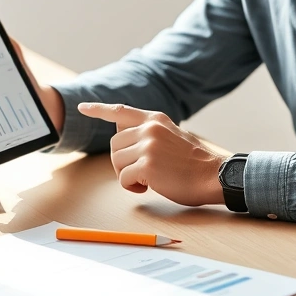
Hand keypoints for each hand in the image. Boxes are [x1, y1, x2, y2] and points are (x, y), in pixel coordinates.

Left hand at [78, 103, 224, 206]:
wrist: (214, 175)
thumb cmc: (193, 163)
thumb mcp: (171, 135)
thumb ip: (149, 133)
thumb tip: (125, 137)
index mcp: (155, 119)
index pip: (120, 111)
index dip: (98, 109)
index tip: (82, 107)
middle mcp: (150, 128)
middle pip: (114, 144)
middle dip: (122, 162)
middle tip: (140, 172)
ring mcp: (148, 145)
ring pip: (116, 161)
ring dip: (127, 175)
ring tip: (147, 180)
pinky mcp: (147, 165)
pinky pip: (123, 178)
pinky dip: (131, 187)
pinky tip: (148, 188)